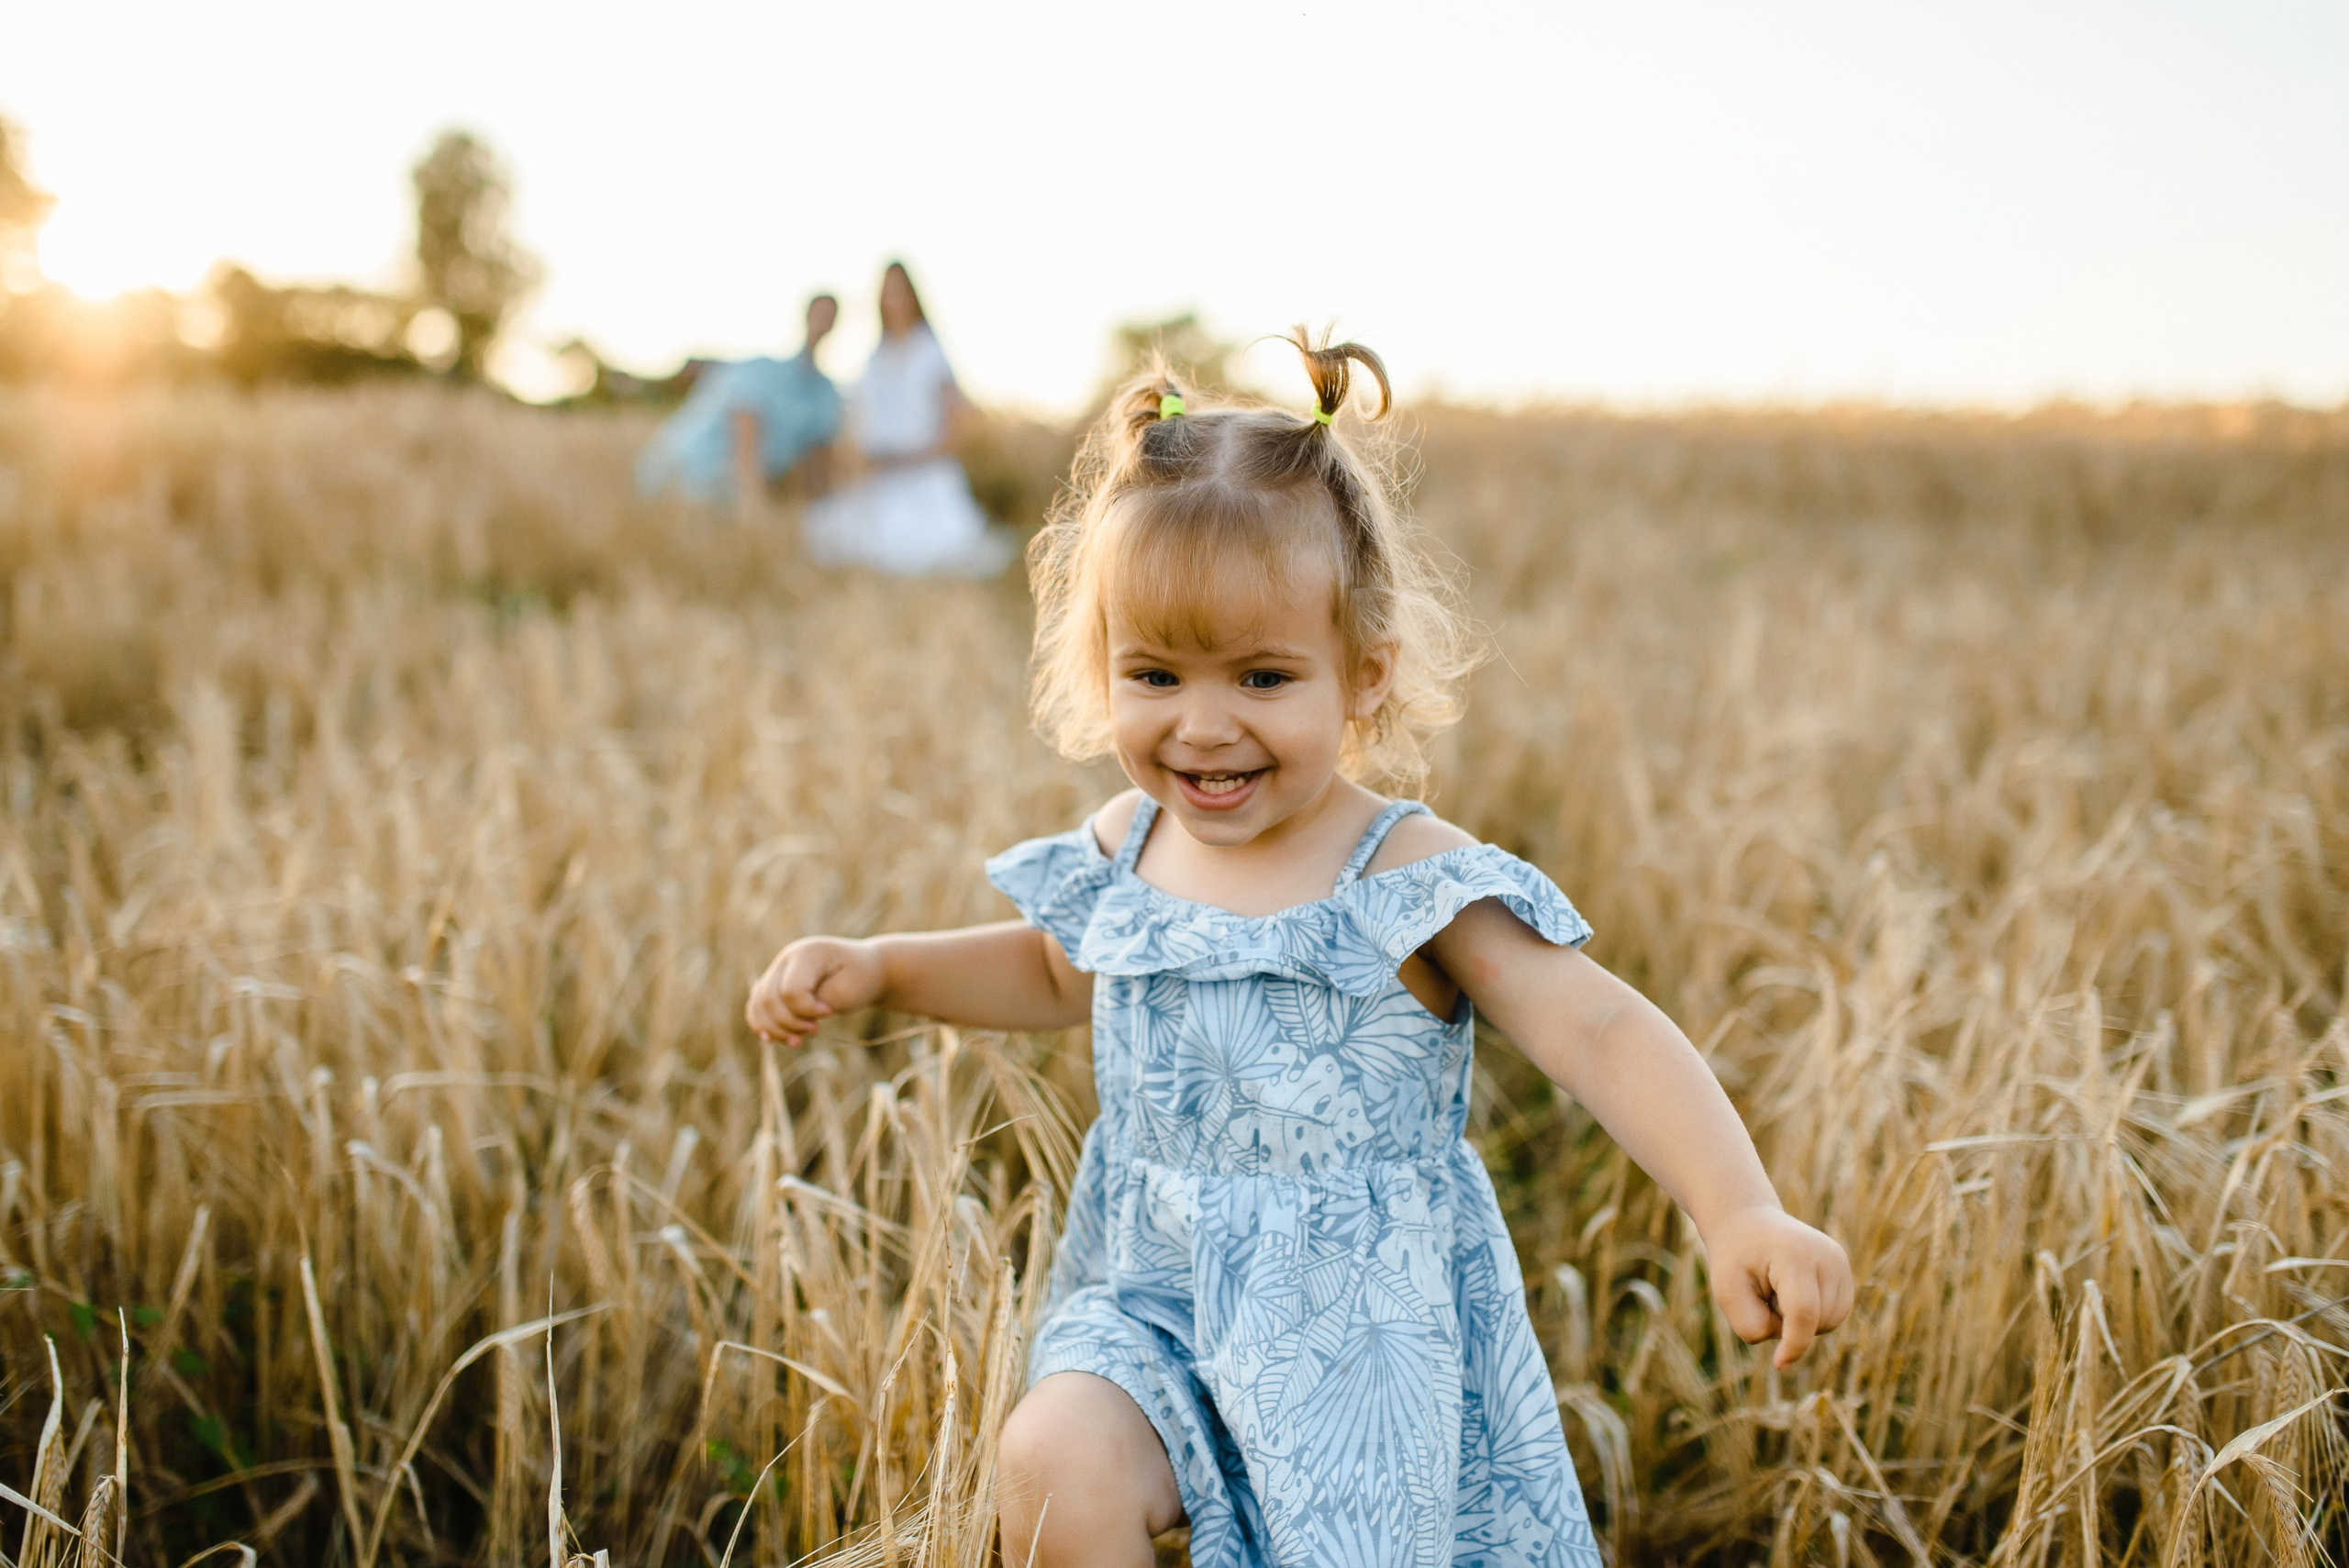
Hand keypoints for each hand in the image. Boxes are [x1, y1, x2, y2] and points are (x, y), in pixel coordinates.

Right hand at [745, 937, 886, 1045]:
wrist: (865, 971)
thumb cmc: (859, 979)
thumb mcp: (848, 991)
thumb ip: (819, 1001)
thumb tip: (789, 1015)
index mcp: (806, 953)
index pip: (791, 990)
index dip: (807, 1010)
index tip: (830, 1013)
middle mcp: (786, 959)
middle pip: (769, 998)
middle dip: (790, 1023)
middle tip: (816, 1031)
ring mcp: (778, 970)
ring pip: (758, 1004)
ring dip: (775, 1028)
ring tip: (798, 1042)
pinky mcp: (775, 985)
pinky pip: (756, 1007)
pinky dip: (763, 1024)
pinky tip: (773, 1040)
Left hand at [1703, 1204, 1853, 1368]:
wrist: (1748, 1224)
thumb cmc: (1735, 1259)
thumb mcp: (1727, 1292)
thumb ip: (1752, 1326)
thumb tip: (1789, 1347)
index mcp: (1795, 1255)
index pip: (1804, 1311)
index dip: (1793, 1344)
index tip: (1779, 1364)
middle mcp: (1827, 1256)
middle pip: (1817, 1321)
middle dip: (1787, 1323)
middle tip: (1763, 1293)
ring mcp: (1840, 1262)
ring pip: (1829, 1322)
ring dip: (1800, 1320)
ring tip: (1778, 1290)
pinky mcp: (1844, 1271)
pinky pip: (1833, 1315)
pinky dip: (1812, 1315)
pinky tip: (1793, 1291)